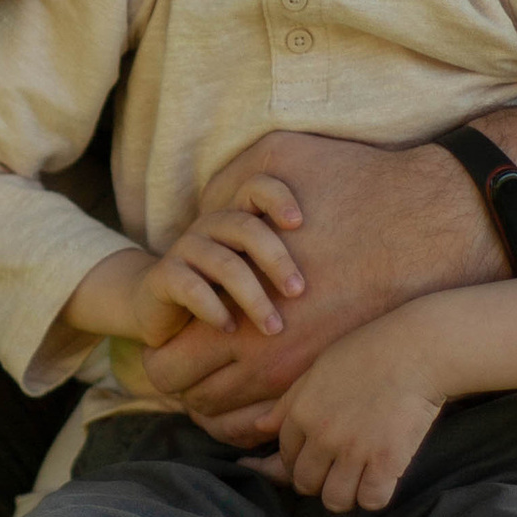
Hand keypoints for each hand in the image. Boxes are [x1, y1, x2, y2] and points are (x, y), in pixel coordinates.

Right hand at [133, 176, 305, 343]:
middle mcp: (210, 227)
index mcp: (236, 219)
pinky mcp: (162, 278)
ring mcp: (185, 250)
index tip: (301, 223)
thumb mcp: (259, 275)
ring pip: (223, 262)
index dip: (277, 198)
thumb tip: (356, 270)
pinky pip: (189, 286)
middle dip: (277, 260)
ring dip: (253, 296)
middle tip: (300, 292)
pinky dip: (213, 308)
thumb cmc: (224, 292)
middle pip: (245, 227)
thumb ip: (292, 264)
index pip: (256, 187)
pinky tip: (230, 329)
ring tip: (274, 328)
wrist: (160, 309)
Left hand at [138, 113, 516, 443]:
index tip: (172, 334)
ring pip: (237, 424)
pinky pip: (282, 427)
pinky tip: (267, 387)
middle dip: (187, 382)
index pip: (165, 368)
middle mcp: (267, 360)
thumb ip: (221, 192)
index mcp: (237, 314)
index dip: (161, 352)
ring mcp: (307, 379)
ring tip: (228, 375)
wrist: (442, 224)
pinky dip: (264, 417)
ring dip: (224, 404)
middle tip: (195, 356)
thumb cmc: (360, 187)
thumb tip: (196, 221)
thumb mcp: (275, 161)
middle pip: (194, 402)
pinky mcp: (342, 381)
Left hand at [241, 308, 447, 511]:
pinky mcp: (387, 462)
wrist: (415, 349)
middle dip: (318, 481)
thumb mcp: (318, 369)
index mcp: (302, 412)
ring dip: (344, 495)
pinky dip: (374, 496)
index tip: (316, 458)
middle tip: (336, 471)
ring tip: (356, 481)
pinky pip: (371, 501)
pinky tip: (380, 480)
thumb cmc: (368, 352)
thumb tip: (260, 426)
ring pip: (335, 500)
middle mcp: (322, 435)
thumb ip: (288, 402)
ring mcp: (354, 450)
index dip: (298, 461)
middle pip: (305, 483)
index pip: (286, 456)